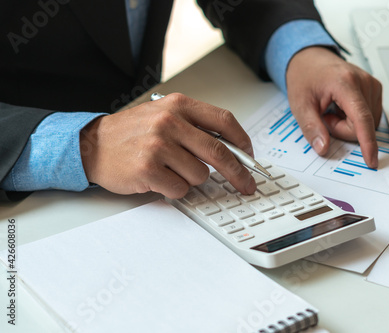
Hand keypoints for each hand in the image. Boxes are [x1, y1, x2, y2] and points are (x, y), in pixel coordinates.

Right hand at [80, 93, 255, 198]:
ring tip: (170, 169)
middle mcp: (170, 122)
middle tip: (247, 185)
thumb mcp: (164, 115)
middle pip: (219, 152)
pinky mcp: (148, 169)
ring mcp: (158, 145)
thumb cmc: (131, 132)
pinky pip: (181, 188)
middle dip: (239, 173)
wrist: (93, 145)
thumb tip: (232, 149)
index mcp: (178, 105)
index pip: (224, 120)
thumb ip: (195, 127)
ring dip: (191, 179)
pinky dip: (175, 189)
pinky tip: (159, 178)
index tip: (250, 156)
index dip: (243, 141)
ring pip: (200, 175)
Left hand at [286, 46, 382, 167]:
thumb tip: (323, 147)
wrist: (310, 59)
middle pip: (362, 125)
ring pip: (367, 124)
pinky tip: (342, 108)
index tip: (371, 160)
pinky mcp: (374, 90)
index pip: (361, 119)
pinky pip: (369, 117)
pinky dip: (354, 119)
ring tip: (333, 109)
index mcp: (345, 83)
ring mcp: (372, 84)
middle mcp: (364, 81)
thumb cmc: (305, 77)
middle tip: (326, 115)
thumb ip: (311, 128)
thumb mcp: (300, 105)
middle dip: (342, 129)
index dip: (367, 143)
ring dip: (348, 124)